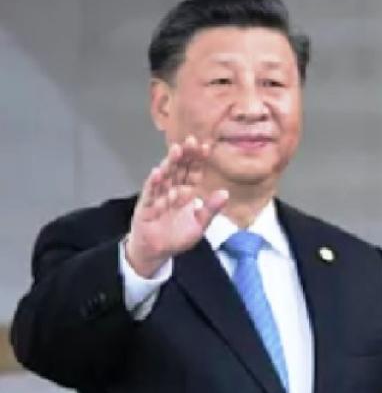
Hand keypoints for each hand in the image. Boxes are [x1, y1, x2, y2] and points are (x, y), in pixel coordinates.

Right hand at [126, 136, 228, 277]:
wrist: (156, 252)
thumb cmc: (176, 237)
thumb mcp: (199, 225)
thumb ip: (210, 209)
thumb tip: (225, 192)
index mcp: (185, 192)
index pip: (193, 172)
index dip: (199, 160)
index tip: (206, 147)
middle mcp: (171, 190)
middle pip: (179, 169)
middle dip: (185, 155)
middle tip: (191, 140)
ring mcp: (157, 197)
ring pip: (165, 177)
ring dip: (170, 164)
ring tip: (177, 151)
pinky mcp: (145, 207)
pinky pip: (150, 193)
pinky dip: (153, 183)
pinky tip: (158, 172)